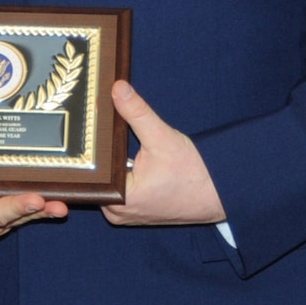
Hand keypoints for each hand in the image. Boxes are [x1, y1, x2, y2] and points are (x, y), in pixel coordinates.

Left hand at [102, 81, 224, 225]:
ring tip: (116, 146)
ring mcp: (123, 216)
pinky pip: (116, 192)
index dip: (89, 149)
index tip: (87, 130)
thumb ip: (137, 112)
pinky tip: (127, 161)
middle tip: (100, 133)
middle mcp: (116, 213)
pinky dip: (120, 176)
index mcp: (120, 199)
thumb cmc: (194, 173)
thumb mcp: (162, 137)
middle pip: (95, 177)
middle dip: (101, 156)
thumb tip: (117, 88)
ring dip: (111, 166)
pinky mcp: (131, 213)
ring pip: (106, 184)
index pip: (89, 171)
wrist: (218, 194)